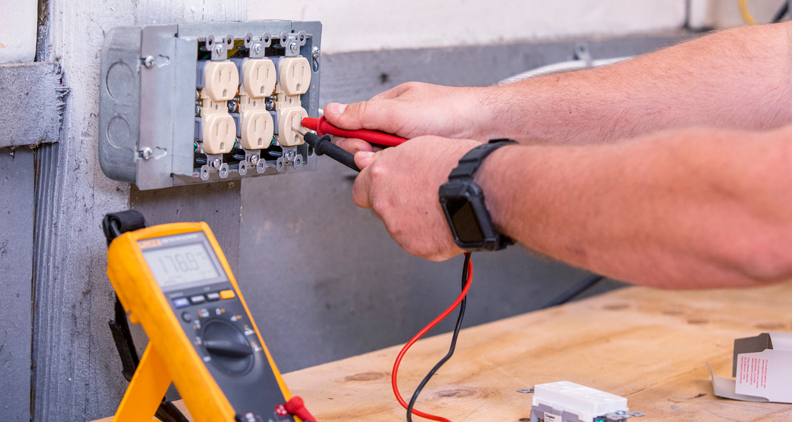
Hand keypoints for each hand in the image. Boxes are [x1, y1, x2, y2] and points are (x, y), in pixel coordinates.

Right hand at [324, 82, 496, 153]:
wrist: (486, 126)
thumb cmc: (450, 110)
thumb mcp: (399, 112)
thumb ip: (362, 114)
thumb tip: (331, 111)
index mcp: (386, 107)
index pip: (352, 123)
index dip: (344, 136)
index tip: (329, 144)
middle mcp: (396, 123)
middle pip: (365, 145)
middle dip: (368, 153)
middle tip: (378, 154)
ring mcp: (409, 141)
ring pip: (383, 160)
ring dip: (388, 162)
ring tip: (402, 158)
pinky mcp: (421, 156)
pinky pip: (402, 168)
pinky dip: (404, 169)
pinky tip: (413, 168)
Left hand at [352, 136, 479, 260]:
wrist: (483, 191)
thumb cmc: (458, 166)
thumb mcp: (419, 145)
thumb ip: (391, 159)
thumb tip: (376, 162)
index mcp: (382, 176)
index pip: (359, 188)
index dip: (373, 187)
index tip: (384, 186)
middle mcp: (385, 204)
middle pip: (381, 208)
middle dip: (396, 203)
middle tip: (421, 194)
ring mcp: (400, 229)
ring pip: (400, 226)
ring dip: (414, 218)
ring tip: (440, 205)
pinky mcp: (418, 247)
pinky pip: (419, 242)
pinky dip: (430, 234)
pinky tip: (446, 219)